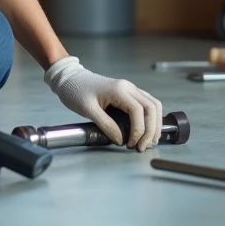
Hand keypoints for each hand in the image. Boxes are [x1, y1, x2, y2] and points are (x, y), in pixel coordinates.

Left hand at [44, 56, 161, 150]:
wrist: (70, 79)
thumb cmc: (76, 91)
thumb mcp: (87, 110)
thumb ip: (105, 125)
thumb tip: (121, 140)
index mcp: (119, 90)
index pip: (138, 111)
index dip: (139, 130)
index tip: (131, 144)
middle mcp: (129, 87)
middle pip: (151, 108)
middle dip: (151, 130)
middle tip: (143, 146)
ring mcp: (130, 89)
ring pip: (153, 105)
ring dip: (154, 124)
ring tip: (149, 141)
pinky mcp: (129, 93)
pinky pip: (147, 104)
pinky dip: (151, 118)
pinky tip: (147, 130)